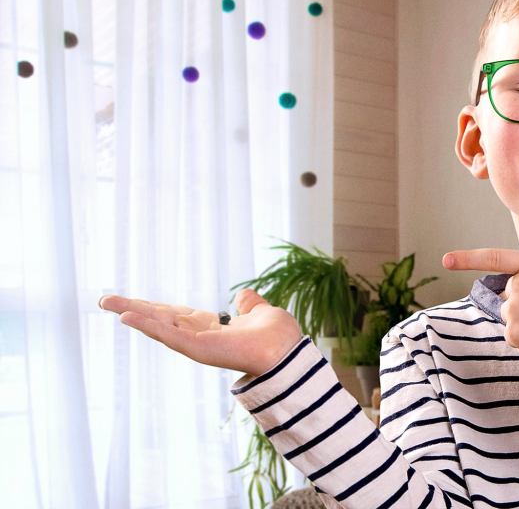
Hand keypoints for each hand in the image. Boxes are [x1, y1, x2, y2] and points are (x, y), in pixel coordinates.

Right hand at [98, 289, 302, 376]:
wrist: (286, 351)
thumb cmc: (277, 337)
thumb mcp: (260, 313)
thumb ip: (250, 305)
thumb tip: (243, 295)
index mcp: (210, 327)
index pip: (175, 314)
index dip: (154, 307)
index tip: (132, 302)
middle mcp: (198, 335)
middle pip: (159, 318)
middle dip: (133, 308)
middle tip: (104, 300)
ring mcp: (195, 343)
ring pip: (157, 325)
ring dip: (132, 313)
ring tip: (107, 302)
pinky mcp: (196, 348)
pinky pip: (168, 335)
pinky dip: (148, 325)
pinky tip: (128, 317)